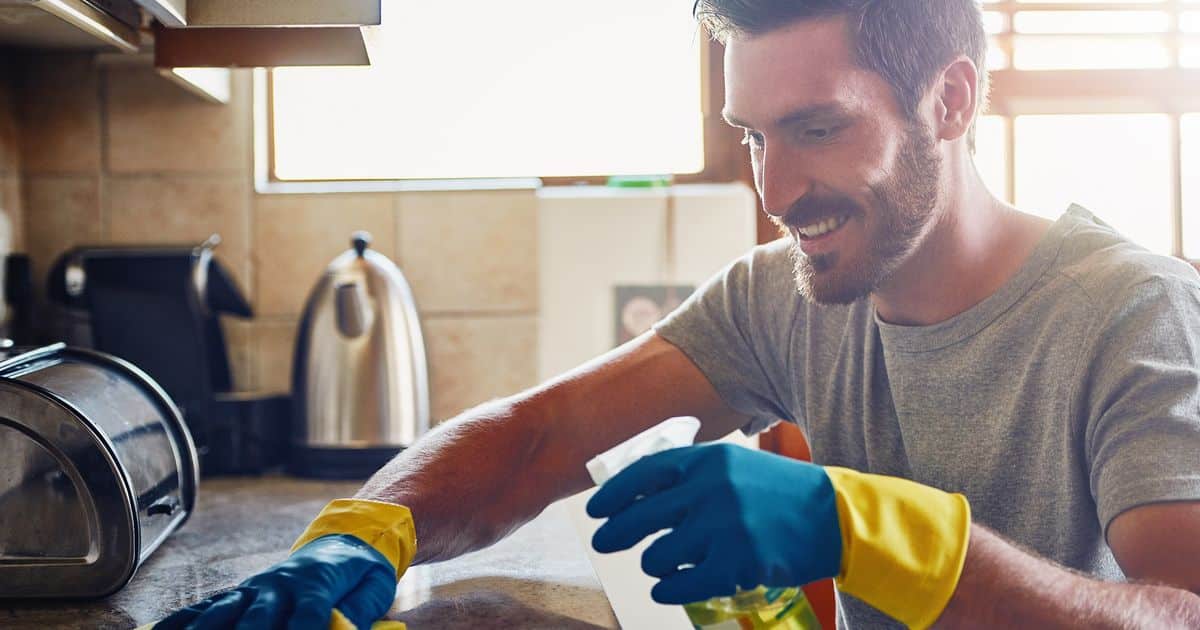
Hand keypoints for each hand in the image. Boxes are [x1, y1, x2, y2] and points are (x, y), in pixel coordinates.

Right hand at [156, 534, 395, 629]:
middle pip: (259, 617)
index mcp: (318, 581)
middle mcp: (280, 583)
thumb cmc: (361, 571)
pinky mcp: (240, 592)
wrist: (345, 539)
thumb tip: (341, 629)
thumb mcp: (375, 588)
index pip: (309, 612)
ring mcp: (255, 587)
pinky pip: (207, 607)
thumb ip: (358, 612)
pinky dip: (183, 621)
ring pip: (224, 613)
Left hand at [587, 443, 971, 628]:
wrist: (835, 516)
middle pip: (642, 518)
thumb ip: (692, 477)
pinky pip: (683, 584)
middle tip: (605, 542)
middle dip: (616, 533)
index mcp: (708, 460)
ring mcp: (724, 527)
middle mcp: (711, 490)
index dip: (613, 494)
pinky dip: (668, 590)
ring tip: (659, 564)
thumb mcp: (735, 468)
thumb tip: (640, 497)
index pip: (643, 474)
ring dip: (652, 564)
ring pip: (659, 556)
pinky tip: (664, 590)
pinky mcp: (738, 563)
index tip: (595, 509)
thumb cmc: (780, 492)